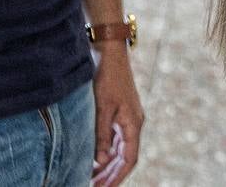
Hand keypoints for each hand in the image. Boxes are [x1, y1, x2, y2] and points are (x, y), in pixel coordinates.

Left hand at [91, 47, 144, 185]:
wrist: (110, 51)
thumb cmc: (107, 78)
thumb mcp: (102, 108)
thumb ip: (102, 135)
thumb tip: (102, 161)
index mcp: (133, 124)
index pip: (128, 159)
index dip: (117, 177)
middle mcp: (133, 123)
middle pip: (125, 157)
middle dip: (111, 174)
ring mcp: (127, 117)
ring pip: (120, 148)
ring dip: (108, 164)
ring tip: (92, 178)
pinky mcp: (120, 111)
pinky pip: (115, 137)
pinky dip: (106, 150)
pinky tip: (94, 156)